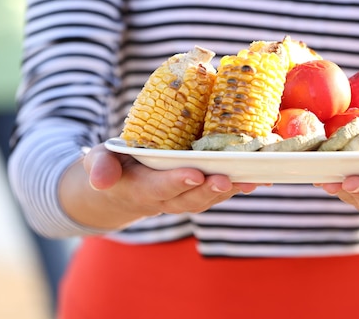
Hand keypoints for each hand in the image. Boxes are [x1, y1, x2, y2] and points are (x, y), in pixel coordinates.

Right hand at [60, 144, 259, 229]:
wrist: (122, 187)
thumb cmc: (113, 166)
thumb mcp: (99, 161)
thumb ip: (99, 167)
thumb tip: (100, 179)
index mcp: (140, 188)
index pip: (158, 188)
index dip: (176, 182)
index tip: (193, 174)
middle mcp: (166, 198)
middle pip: (190, 198)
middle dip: (208, 190)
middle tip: (225, 178)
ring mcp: (184, 197)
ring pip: (209, 198)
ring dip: (230, 190)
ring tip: (250, 179)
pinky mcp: (199, 191)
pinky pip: (219, 191)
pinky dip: (239, 186)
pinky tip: (259, 178)